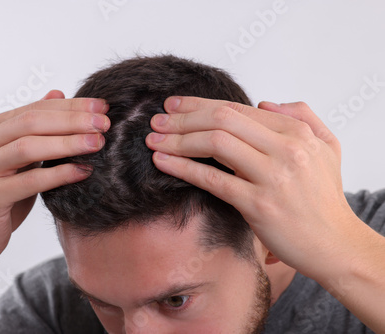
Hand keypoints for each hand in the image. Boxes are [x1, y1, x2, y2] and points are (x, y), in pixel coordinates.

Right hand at [0, 90, 109, 267]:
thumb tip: (59, 91)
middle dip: (72, 120)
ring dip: (68, 143)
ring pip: (28, 147)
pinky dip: (59, 174)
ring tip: (98, 143)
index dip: (71, 105)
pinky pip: (30, 181)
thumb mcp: (23, 158)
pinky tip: (83, 171)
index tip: (102, 106)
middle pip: (32, 122)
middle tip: (104, 123)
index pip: (36, 108)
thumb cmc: (6, 195)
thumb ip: (37, 128)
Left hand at [145, 97, 359, 278]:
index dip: (200, 104)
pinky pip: (213, 180)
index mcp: (296, 132)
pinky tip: (162, 162)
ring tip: (153, 140)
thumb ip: (302, 116)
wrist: (335, 244)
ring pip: (215, 144)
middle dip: (182, 118)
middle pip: (222, 120)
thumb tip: (264, 102)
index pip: (238, 109)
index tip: (175, 104)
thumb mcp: (327, 147)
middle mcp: (286, 149)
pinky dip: (183, 167)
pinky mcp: (259, 205)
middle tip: (156, 119)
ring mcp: (273, 176)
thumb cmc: (325, 197)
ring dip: (177, 139)